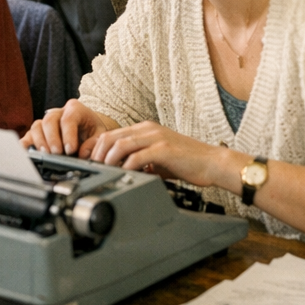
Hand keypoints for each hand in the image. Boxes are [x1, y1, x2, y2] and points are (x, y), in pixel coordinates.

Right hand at [21, 99, 112, 157]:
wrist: (87, 129)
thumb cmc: (92, 130)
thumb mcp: (100, 134)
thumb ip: (94, 143)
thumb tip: (83, 153)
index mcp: (75, 109)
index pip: (68, 118)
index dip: (68, 134)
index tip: (70, 149)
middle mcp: (58, 112)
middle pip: (49, 120)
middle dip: (52, 138)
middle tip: (57, 153)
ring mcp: (47, 121)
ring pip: (37, 126)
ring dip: (40, 141)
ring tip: (46, 154)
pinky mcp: (39, 131)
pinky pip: (29, 135)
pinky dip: (26, 143)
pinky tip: (25, 151)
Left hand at [89, 121, 225, 187]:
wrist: (212, 163)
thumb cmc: (188, 163)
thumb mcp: (159, 158)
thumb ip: (142, 160)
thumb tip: (125, 171)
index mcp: (146, 129)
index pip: (113, 134)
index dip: (98, 148)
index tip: (92, 162)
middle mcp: (148, 129)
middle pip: (112, 137)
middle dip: (99, 154)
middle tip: (95, 170)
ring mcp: (156, 138)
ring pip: (121, 144)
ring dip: (109, 160)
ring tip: (106, 172)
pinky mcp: (164, 149)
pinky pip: (138, 156)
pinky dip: (127, 166)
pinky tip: (125, 175)